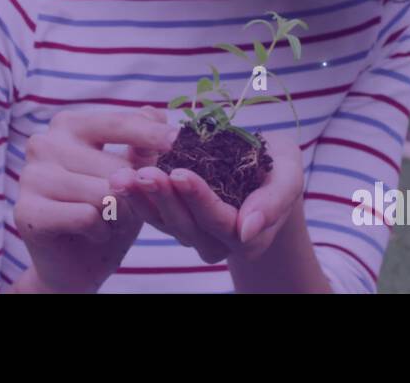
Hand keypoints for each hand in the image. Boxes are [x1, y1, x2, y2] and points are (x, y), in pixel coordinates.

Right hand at [13, 107, 176, 292]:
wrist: (78, 260)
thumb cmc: (109, 210)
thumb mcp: (133, 175)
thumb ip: (142, 146)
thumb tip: (157, 114)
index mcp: (70, 125)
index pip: (118, 123)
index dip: (150, 133)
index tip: (177, 140)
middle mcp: (44, 142)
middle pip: (116, 167)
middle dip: (133, 194)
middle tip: (126, 209)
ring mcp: (31, 174)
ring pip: (103, 193)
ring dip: (118, 215)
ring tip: (109, 220)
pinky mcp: (27, 209)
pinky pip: (86, 216)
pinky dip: (100, 230)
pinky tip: (91, 233)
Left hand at [112, 114, 303, 263]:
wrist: (263, 167)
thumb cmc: (279, 168)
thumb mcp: (289, 176)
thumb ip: (274, 202)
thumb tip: (246, 230)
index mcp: (248, 236)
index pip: (219, 220)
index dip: (198, 198)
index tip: (179, 173)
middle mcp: (217, 242)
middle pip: (187, 225)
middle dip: (164, 198)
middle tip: (145, 173)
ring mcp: (193, 233)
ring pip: (164, 223)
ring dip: (142, 200)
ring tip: (123, 176)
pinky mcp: (173, 219)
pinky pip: (151, 213)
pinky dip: (135, 194)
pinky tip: (120, 173)